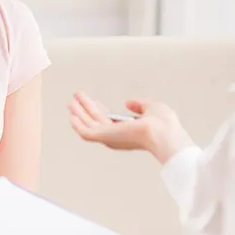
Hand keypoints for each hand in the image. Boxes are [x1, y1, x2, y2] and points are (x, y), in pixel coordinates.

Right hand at [67, 91, 192, 163]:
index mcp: (128, 131)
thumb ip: (139, 105)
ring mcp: (110, 137)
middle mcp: (117, 136)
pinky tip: (72, 115)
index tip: (94, 100)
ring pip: (89, 125)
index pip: (109, 121)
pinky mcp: (103, 137)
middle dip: (86, 109)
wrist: (163, 132)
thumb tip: (128, 102)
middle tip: (77, 97)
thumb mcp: (152, 107)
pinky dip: (77, 124)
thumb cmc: (163, 124)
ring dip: (79, 113)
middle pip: (96, 121)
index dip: (100, 110)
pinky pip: (85, 132)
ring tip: (71, 101)